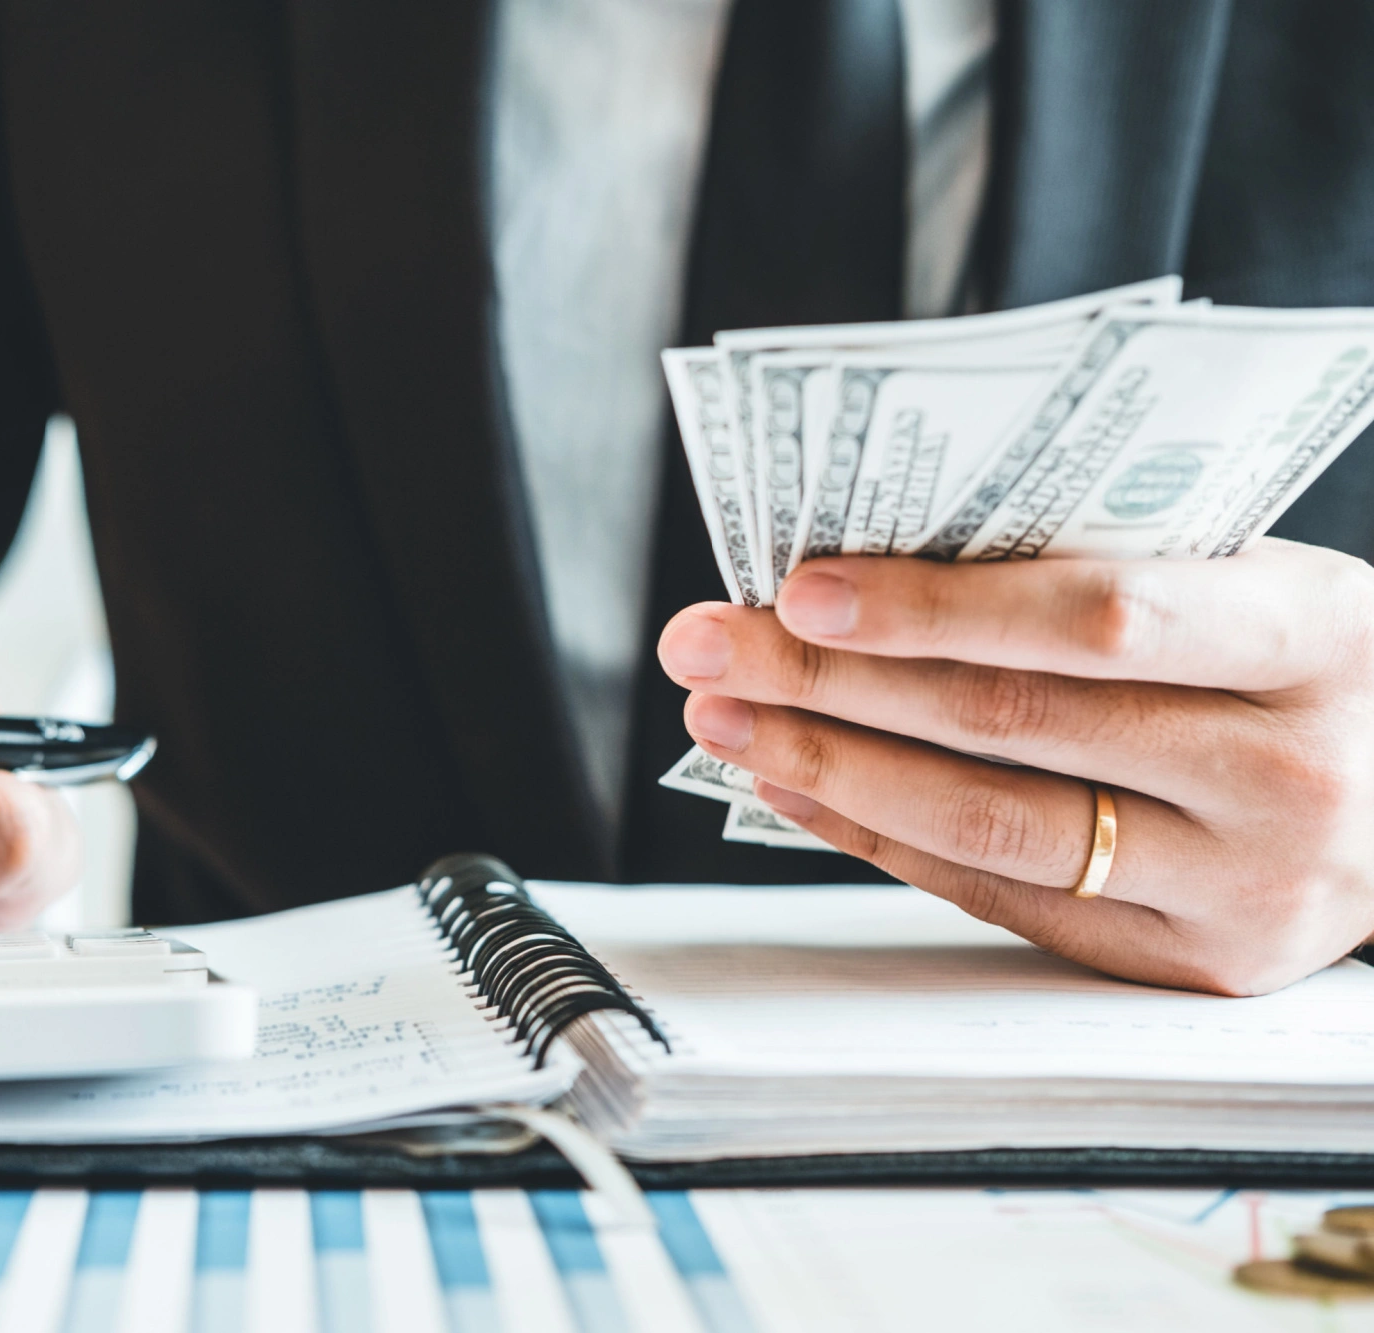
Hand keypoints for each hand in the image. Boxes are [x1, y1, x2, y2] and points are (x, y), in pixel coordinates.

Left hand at [658, 538, 1373, 994]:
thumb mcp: (1259, 581)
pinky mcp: (1186, 964)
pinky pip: (996, 893)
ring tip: (724, 715)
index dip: (938, 607)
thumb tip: (878, 566)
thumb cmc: (1310, 664)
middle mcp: (1286, 778)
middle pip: (1012, 726)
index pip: (1096, 621)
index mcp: (1311, 640)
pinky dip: (879, 835)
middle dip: (829, 681)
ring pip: (990, 825)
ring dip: (829, 767)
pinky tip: (797, 785)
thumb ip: (1110, 570)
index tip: (803, 586)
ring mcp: (1241, 890)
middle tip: (707, 640)